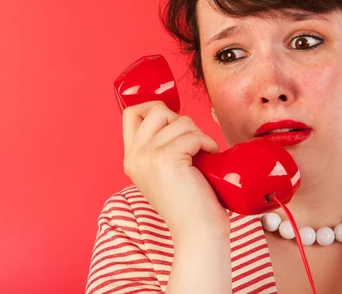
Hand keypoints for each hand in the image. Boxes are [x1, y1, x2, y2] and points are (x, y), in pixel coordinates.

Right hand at [122, 101, 228, 238]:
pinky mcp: (165, 160)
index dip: (155, 108)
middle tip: (193, 144)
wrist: (198, 232)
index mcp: (131, 158)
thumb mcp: (165, 170)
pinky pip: (193, 135)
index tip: (176, 124)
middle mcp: (134, 157)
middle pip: (157, 110)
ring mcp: (147, 157)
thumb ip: (161, 145)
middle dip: (182, 121)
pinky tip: (210, 160)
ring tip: (203, 156)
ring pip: (180, 121)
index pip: (131, 113)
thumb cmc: (191, 202)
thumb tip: (174, 116)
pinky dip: (208, 144)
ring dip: (199, 135)